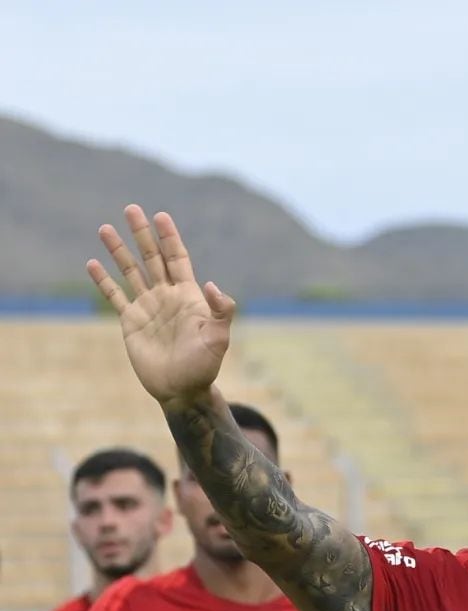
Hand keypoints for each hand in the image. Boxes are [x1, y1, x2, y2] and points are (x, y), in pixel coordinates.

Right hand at [87, 207, 235, 406]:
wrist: (182, 390)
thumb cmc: (204, 366)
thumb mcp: (218, 339)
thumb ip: (221, 312)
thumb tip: (211, 285)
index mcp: (188, 297)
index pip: (178, 259)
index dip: (170, 238)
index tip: (161, 216)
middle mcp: (166, 297)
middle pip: (152, 258)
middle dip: (143, 234)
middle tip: (132, 209)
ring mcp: (147, 308)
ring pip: (130, 272)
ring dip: (118, 251)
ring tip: (106, 228)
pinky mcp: (131, 322)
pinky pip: (115, 297)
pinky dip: (103, 281)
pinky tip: (92, 263)